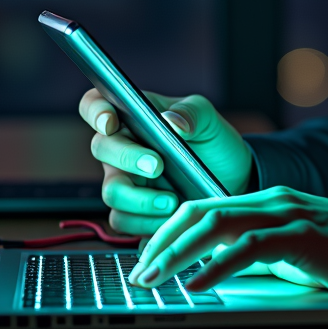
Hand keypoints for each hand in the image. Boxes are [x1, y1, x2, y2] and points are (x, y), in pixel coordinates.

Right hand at [78, 88, 253, 233]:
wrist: (233, 179)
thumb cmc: (213, 142)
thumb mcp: (208, 119)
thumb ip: (191, 112)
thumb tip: (171, 121)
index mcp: (134, 116)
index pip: (96, 105)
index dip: (95, 111)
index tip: (110, 122)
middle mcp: (123, 148)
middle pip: (102, 149)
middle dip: (127, 158)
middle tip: (157, 166)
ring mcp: (126, 181)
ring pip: (112, 191)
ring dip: (140, 199)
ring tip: (173, 201)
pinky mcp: (134, 212)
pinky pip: (124, 221)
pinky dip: (146, 223)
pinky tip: (171, 218)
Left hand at [127, 186, 327, 294]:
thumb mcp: (294, 251)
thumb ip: (258, 254)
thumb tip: (216, 271)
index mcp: (269, 200)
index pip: (205, 206)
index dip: (170, 229)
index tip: (147, 257)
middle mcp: (274, 199)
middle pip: (202, 210)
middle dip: (163, 240)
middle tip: (139, 271)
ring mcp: (288, 213)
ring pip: (219, 224)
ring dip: (180, 252)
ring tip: (155, 278)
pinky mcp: (304, 234)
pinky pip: (251, 246)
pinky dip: (219, 265)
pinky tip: (199, 284)